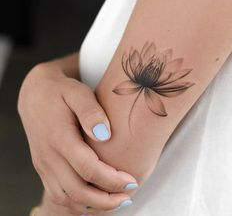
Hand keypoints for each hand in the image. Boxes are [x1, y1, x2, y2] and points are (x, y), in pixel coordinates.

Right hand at [18, 61, 137, 214]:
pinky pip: (58, 194)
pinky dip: (77, 202)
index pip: (87, 168)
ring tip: (114, 201)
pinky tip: (94, 197)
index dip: (112, 179)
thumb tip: (105, 135)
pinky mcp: (43, 167)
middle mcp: (48, 156)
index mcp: (59, 137)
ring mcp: (43, 164)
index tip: (132, 180)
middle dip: (105, 201)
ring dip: (91, 206)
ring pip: (65, 199)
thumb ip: (91, 112)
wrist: (34, 94)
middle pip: (76, 192)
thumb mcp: (77, 92)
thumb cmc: (61, 91)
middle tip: (127, 198)